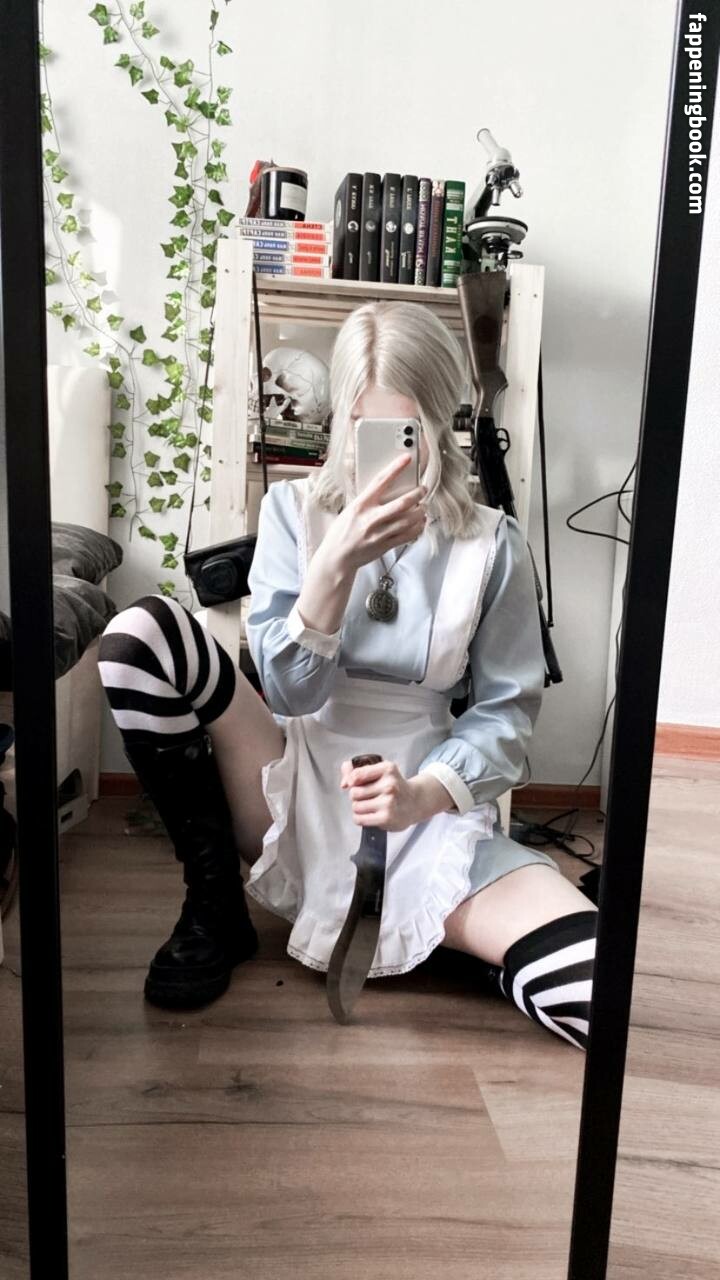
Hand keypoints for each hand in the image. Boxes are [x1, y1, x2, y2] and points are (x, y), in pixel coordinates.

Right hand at [320, 453, 427, 574]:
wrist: (337, 557)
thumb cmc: (342, 532)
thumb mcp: (351, 510)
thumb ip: (368, 500)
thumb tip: (386, 489)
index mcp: (360, 505)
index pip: (381, 481)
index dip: (396, 468)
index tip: (407, 459)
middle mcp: (370, 518)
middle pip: (402, 503)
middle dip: (417, 493)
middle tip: (422, 489)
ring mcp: (379, 533)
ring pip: (408, 519)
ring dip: (421, 511)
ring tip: (423, 506)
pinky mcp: (385, 546)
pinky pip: (408, 535)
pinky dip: (418, 527)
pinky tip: (420, 522)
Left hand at [339, 757, 425, 831]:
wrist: (414, 803)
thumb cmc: (394, 787)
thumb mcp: (380, 772)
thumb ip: (357, 771)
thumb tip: (344, 783)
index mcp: (387, 769)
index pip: (356, 774)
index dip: (351, 781)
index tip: (353, 784)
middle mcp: (390, 785)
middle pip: (354, 792)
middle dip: (357, 796)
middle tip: (369, 796)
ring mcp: (389, 802)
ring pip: (356, 806)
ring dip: (359, 808)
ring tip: (371, 806)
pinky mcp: (386, 818)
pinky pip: (359, 819)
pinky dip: (360, 818)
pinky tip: (370, 814)